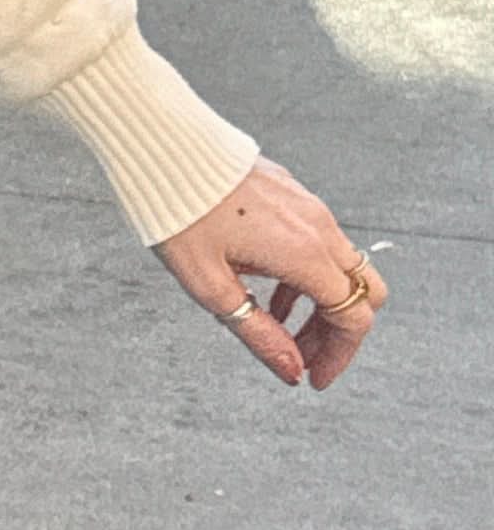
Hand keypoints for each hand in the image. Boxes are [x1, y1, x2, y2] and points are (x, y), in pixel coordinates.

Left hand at [155, 159, 387, 390]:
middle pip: (363, 292)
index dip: (339, 356)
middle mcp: (319, 228)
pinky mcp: (294, 194)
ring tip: (278, 325)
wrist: (166, 150)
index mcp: (305, 254)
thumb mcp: (211, 288)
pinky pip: (320, 242)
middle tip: (302, 356)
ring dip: (320, 304)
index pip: (353, 317)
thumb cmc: (180, 216)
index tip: (314, 379)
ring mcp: (310, 207)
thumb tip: (291, 371)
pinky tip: (268, 287)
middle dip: (338, 332)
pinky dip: (307, 275)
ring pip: (342, 267)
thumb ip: (258, 333)